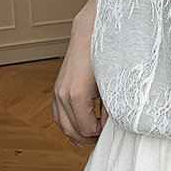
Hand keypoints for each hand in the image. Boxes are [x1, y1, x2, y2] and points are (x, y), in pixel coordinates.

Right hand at [53, 14, 107, 146]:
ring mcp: (57, 92)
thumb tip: (111, 126)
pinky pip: (58, 115)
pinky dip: (68, 125)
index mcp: (76, 95)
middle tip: (105, 136)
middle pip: (73, 130)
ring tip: (95, 135)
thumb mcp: (113, 85)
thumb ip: (112, 108)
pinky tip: (80, 130)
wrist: (90, 34)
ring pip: (63, 125)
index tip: (112, 128)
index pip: (87, 128)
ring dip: (78, 133)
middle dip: (90, 137)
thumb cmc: (105, 56)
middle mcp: (62, 95)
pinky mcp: (57, 89)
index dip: (101, 133)